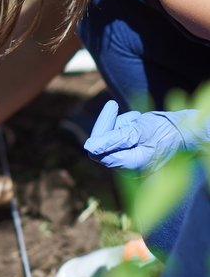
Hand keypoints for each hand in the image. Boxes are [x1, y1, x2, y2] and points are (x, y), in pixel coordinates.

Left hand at [84, 100, 207, 170]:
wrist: (187, 131)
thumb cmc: (166, 130)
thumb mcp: (139, 130)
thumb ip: (113, 139)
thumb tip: (89, 147)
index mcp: (131, 166)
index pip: (99, 151)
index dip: (102, 128)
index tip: (113, 106)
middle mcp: (129, 170)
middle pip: (105, 144)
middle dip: (114, 125)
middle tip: (126, 111)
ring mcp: (132, 164)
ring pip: (113, 139)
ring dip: (122, 124)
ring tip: (138, 119)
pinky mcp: (134, 156)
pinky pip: (121, 139)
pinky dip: (127, 127)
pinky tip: (139, 122)